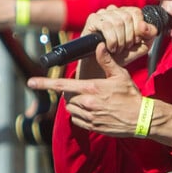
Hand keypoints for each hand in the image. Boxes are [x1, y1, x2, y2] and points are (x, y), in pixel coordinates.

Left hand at [28, 43, 142, 136]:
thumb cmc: (131, 95)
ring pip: (71, 108)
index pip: (62, 84)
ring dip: (75, 104)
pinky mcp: (92, 126)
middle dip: (71, 92)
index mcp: (92, 88)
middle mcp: (87, 103)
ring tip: (90, 100)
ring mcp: (89, 116)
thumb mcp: (121, 75)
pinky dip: (80, 115)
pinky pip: (77, 120)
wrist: (141, 118)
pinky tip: (93, 111)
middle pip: (67, 97)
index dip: (45, 83)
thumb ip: (107, 61)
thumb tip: (99, 46)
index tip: (31, 82)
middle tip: (85, 90)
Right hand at [79, 6, 158, 71]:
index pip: (136, 12)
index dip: (138, 28)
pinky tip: (110, 47)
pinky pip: (106, 26)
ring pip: (118, 22)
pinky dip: (112, 40)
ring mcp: (103, 13)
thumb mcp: (141, 45)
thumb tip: (144, 25)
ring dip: (120, 40)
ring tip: (117, 49)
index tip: (136, 41)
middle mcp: (114, 10)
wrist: (103, 65)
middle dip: (129, 37)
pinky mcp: (92, 19)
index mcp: (127, 12)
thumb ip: (149, 34)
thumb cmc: (122, 53)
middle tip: (125, 47)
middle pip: (127, 17)